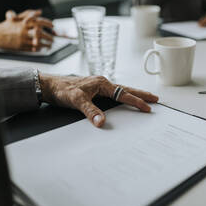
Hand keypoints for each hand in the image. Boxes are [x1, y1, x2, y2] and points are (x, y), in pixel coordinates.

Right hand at [0, 10, 53, 50]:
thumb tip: (39, 11)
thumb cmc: (6, 26)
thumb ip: (27, 14)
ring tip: (50, 44)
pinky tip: (42, 48)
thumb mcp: (15, 18)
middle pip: (40, 33)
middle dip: (49, 36)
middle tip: (53, 38)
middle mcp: (23, 31)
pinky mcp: (21, 47)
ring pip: (38, 42)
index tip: (53, 25)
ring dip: (46, 44)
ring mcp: (22, 40)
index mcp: (22, 23)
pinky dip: (39, 48)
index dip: (47, 23)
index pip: (38, 21)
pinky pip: (33, 49)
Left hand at [39, 75, 158, 127]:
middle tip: (155, 98)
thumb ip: (90, 111)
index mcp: (101, 83)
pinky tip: (124, 99)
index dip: (136, 101)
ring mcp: (99, 86)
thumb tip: (102, 122)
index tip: (147, 107)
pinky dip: (123, 96)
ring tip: (145, 98)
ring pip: (121, 90)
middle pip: (126, 89)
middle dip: (141, 94)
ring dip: (133, 94)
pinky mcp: (95, 91)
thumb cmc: (63, 90)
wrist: (50, 86)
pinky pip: (114, 93)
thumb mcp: (76, 101)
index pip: (123, 93)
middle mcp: (102, 83)